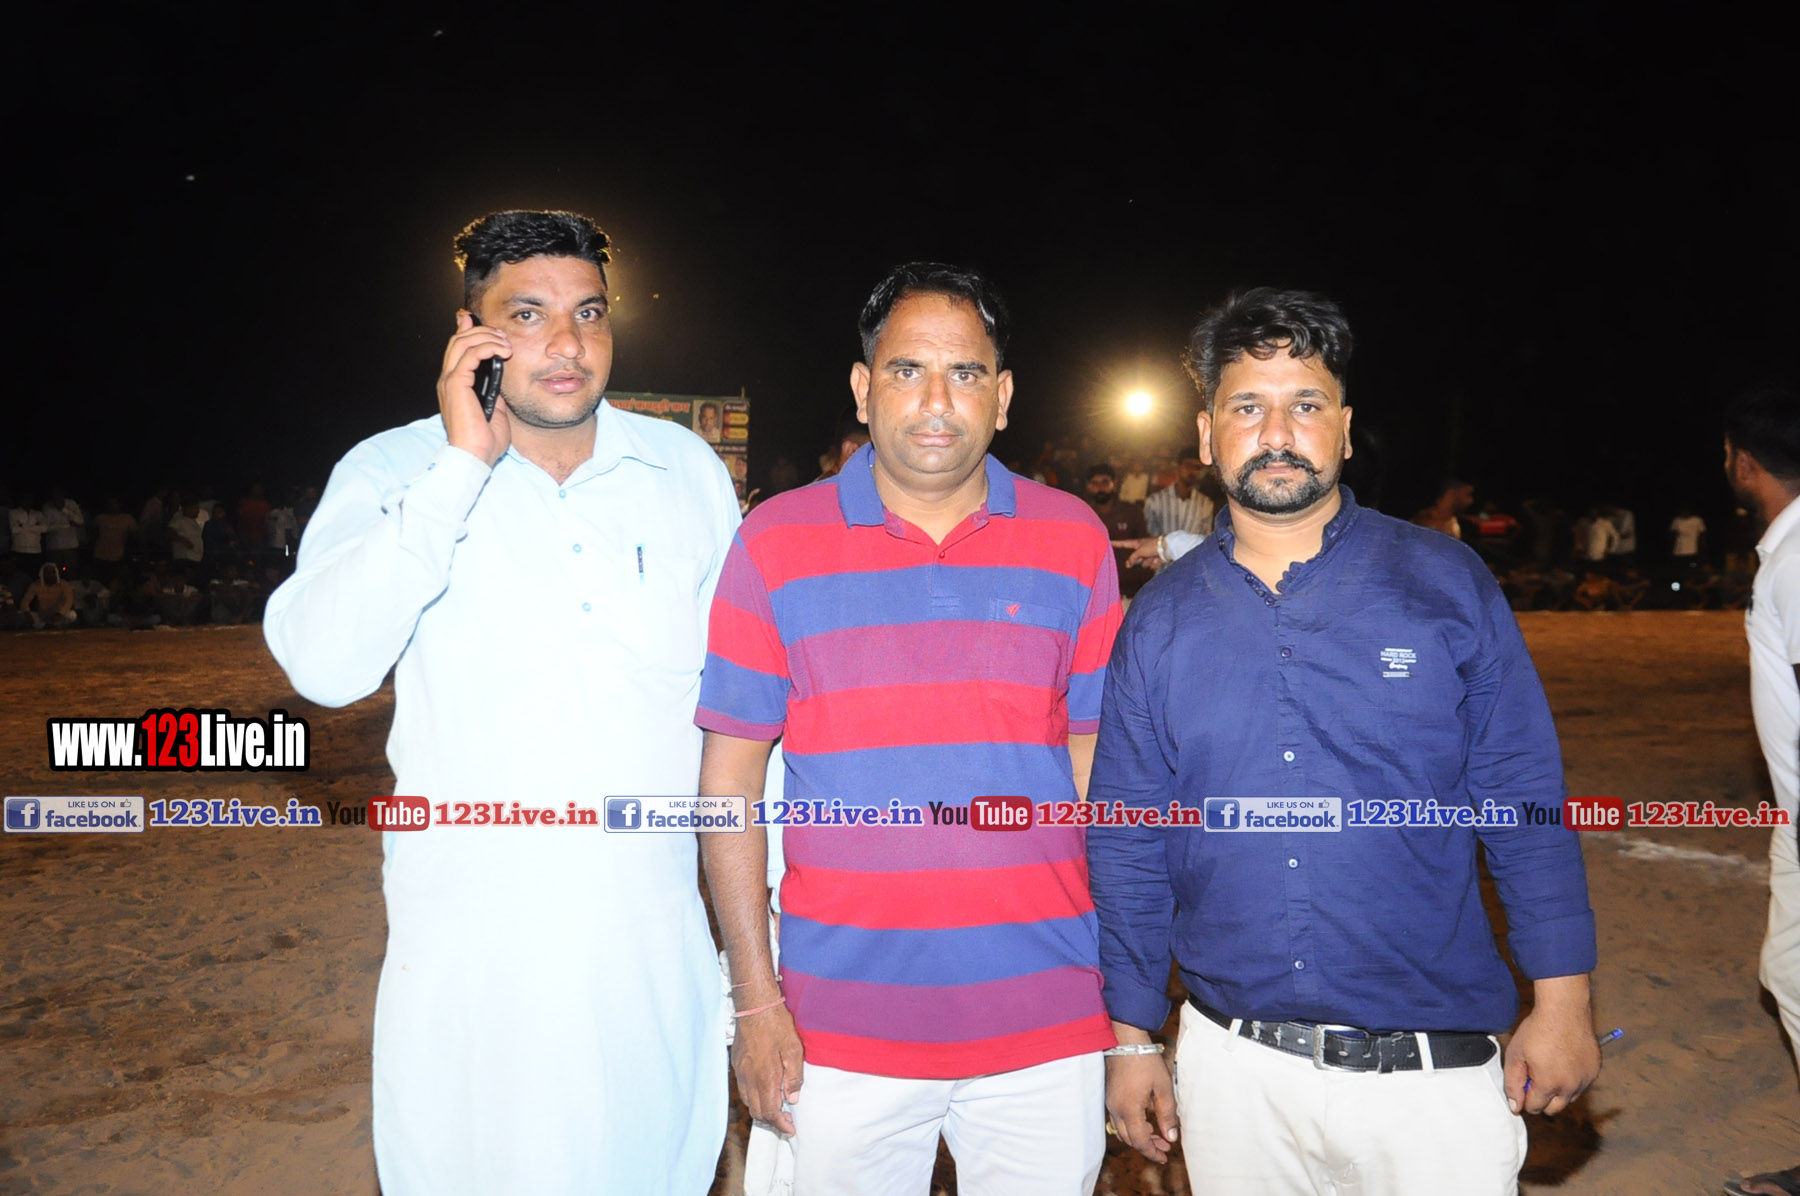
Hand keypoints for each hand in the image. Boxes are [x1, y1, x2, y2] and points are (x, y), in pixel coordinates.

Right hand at [437, 311, 511, 466]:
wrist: (475, 457)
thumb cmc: (484, 442)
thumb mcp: (495, 412)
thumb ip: (494, 394)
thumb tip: (500, 382)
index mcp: (455, 386)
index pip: (457, 350)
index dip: (468, 332)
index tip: (486, 326)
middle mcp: (447, 380)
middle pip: (458, 341)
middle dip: (482, 331)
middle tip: (502, 336)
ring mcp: (449, 381)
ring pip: (462, 342)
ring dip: (486, 337)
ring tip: (505, 343)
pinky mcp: (456, 384)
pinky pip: (470, 354)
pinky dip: (488, 347)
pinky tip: (503, 351)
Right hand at [731, 1000, 804, 1134]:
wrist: (754, 1005)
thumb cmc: (776, 1024)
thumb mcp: (794, 1049)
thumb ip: (794, 1077)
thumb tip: (792, 1099)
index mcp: (764, 1077)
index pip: (770, 1112)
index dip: (781, 1124)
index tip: (790, 1128)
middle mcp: (749, 1078)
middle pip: (757, 1111)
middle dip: (772, 1120)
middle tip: (787, 1119)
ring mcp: (740, 1071)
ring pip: (748, 1101)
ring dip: (762, 1108)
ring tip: (777, 1105)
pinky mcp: (736, 1063)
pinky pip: (743, 1088)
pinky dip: (754, 1096)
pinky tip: (765, 1089)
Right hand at [1105, 1052, 1179, 1163]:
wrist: (1124, 1040)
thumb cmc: (1144, 1061)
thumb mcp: (1163, 1088)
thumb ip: (1167, 1114)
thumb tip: (1170, 1137)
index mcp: (1129, 1110)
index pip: (1140, 1141)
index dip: (1152, 1152)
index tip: (1164, 1157)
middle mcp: (1116, 1109)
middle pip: (1130, 1139)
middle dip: (1147, 1146)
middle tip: (1164, 1147)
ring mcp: (1110, 1102)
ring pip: (1123, 1130)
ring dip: (1139, 1136)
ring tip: (1157, 1133)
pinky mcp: (1109, 1095)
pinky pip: (1118, 1119)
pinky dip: (1131, 1125)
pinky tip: (1144, 1119)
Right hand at [1113, 537, 1163, 569]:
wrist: (1168, 548)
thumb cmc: (1153, 546)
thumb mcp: (1140, 551)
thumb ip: (1132, 558)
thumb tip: (1128, 565)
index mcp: (1137, 543)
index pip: (1124, 544)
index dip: (1116, 544)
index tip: (1109, 542)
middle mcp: (1142, 549)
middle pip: (1134, 558)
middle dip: (1138, 561)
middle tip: (1144, 557)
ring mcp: (1148, 555)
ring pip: (1143, 563)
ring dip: (1148, 562)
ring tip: (1154, 557)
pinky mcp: (1154, 559)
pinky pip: (1150, 565)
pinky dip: (1154, 564)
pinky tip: (1159, 560)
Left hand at [1504, 974, 1600, 1115]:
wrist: (1564, 1009)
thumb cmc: (1537, 1029)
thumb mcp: (1515, 1055)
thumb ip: (1512, 1084)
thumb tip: (1515, 1107)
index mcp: (1549, 1084)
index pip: (1535, 1107)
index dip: (1524, 1097)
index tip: (1523, 1082)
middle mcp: (1571, 1086)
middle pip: (1554, 1109)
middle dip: (1541, 1098)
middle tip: (1534, 1076)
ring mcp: (1585, 1079)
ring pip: (1569, 1098)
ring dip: (1558, 1090)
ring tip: (1548, 1066)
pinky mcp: (1595, 1069)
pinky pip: (1582, 1084)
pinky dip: (1572, 1079)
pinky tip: (1563, 1060)